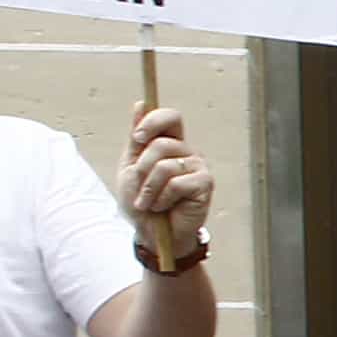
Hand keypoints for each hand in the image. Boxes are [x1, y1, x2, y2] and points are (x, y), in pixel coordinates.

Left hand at [118, 103, 214, 235]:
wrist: (151, 233)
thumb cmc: (142, 202)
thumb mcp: (131, 166)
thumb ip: (136, 138)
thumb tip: (140, 104)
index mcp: (171, 144)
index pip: (170, 117)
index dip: (152, 122)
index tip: (136, 139)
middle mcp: (187, 152)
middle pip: (161, 144)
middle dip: (141, 170)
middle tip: (140, 188)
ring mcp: (198, 167)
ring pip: (165, 165)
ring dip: (149, 188)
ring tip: (149, 202)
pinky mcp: (205, 184)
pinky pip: (177, 183)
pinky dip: (163, 198)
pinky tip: (163, 206)